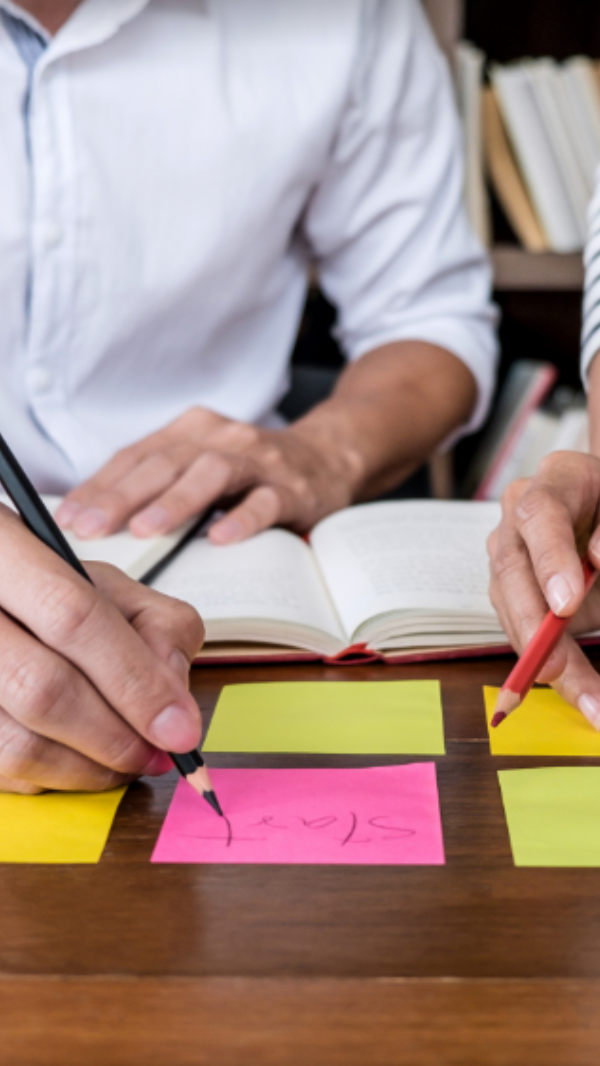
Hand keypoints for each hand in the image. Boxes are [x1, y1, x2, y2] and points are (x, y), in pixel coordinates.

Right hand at [0, 505, 203, 793]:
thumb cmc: (51, 597)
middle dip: (116, 736)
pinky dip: (54, 778)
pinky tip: (80, 759)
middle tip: (158, 754)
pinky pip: (2, 770)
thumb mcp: (109, 586)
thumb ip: (157, 623)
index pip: (73, 617)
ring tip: (125, 761)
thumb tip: (172, 693)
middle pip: (43, 688)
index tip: (180, 729)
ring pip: (18, 744)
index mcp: (5, 551)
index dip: (135, 680)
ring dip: (88, 768)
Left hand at [55, 407, 359, 544]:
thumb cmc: (251, 471)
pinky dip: (243, 519)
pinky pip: (266, 502)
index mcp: (191, 431)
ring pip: (212, 474)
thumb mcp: (201, 465)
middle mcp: (221, 438)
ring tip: (146, 530)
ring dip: (176, 502)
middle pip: (165, 463)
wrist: (328, 457)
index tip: (68, 518)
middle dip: (123, 496)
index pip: (137, 456)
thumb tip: (96, 519)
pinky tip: (221, 539)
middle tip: (91, 528)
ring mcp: (259, 461)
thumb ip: (160, 483)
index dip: (100, 486)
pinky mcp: (293, 487)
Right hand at [487, 451, 599, 725]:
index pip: (541, 514)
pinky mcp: (511, 585)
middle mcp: (521, 510)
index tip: (567, 603)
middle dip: (532, 622)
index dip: (550, 559)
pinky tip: (578, 691)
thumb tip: (598, 560)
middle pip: (511, 566)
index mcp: (560, 479)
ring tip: (585, 698)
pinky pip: (518, 627)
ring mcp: (510, 547)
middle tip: (556, 666)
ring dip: (540, 656)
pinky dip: (545, 663)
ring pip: (509, 604)